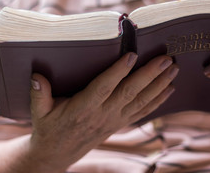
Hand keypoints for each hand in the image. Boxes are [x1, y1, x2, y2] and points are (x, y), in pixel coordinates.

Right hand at [28, 53, 178, 171]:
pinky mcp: (119, 123)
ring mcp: (114, 120)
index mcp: (83, 108)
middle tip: (165, 59)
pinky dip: (157, 101)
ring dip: (158, 85)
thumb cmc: (48, 127)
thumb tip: (36, 75)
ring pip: (140, 101)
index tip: (132, 55)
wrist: (57, 154)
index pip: (103, 88)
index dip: (117, 72)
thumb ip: (38, 94)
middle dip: (149, 75)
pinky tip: (169, 89)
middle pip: (129, 93)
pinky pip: (142, 112)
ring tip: (173, 69)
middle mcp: (103, 114)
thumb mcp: (39, 112)